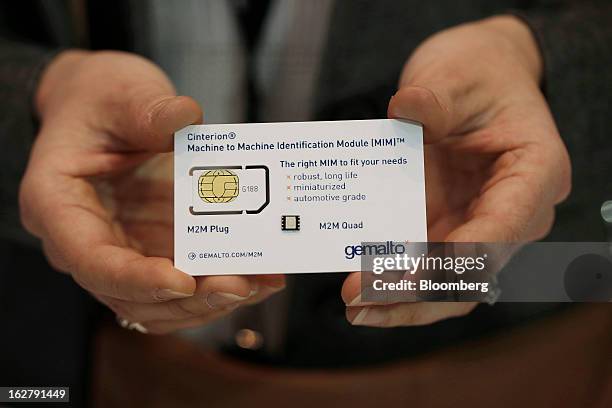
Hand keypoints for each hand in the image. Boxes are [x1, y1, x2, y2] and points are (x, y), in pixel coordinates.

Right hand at [20, 50, 283, 333]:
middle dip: (191, 298)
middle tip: (243, 284)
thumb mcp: (119, 92)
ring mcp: (121, 249)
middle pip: (132, 295)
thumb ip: (147, 108)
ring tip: (262, 282)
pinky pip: (181, 285)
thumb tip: (187, 117)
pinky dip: (217, 285)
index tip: (184, 282)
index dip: (137, 280)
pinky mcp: (150, 249)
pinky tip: (258, 274)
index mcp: (58, 204)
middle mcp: (85, 241)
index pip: (92, 261)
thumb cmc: (98, 100)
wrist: (101, 107)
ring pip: (160, 303)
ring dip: (211, 301)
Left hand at [342, 15, 570, 326]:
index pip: (502, 228)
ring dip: (403, 301)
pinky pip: (427, 266)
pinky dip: (396, 281)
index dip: (455, 259)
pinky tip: (361, 287)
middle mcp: (515, 210)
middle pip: (473, 273)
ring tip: (354, 308)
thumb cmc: (478, 74)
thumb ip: (435, 96)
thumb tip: (405, 110)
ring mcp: (480, 223)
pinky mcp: (452, 226)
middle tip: (360, 303)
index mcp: (534, 172)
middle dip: (416, 295)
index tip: (407, 275)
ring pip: (450, 284)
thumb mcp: (456, 73)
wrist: (477, 77)